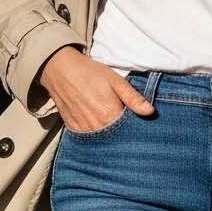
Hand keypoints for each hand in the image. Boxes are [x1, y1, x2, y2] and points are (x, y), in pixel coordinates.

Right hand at [39, 47, 154, 131]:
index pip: (129, 131)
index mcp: (110, 115)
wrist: (60, 70)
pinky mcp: (73, 129)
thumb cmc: (90, 73)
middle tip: (125, 123)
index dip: (135, 127)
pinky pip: (88, 138)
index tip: (139, 124)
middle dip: (123, 134)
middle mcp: (96, 126)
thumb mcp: (116, 81)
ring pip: (102, 140)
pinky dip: (95, 135)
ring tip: (111, 125)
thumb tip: (150, 111)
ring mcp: (83, 130)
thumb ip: (133, 98)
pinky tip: (98, 126)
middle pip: (116, 138)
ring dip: (108, 136)